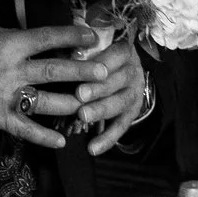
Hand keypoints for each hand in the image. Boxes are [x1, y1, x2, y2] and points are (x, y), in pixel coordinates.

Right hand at [0, 23, 113, 150]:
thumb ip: (7, 33)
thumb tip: (28, 33)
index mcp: (8, 46)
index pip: (48, 39)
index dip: (72, 37)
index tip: (92, 37)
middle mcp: (11, 71)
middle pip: (55, 71)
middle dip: (83, 72)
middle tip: (105, 72)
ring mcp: (6, 97)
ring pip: (47, 102)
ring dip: (71, 104)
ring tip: (90, 104)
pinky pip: (26, 129)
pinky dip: (44, 137)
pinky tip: (61, 141)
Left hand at [67, 29, 148, 156]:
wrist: (123, 68)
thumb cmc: (98, 55)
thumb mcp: (92, 47)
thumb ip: (80, 51)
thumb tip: (62, 57)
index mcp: (124, 51)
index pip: (116, 55)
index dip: (102, 63)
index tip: (87, 66)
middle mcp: (134, 71)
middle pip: (119, 80)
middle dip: (98, 88)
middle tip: (79, 95)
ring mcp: (135, 93)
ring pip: (121, 103)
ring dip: (101, 110)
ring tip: (82, 117)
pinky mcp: (132, 112)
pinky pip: (121, 126)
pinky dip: (107, 139)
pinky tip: (93, 148)